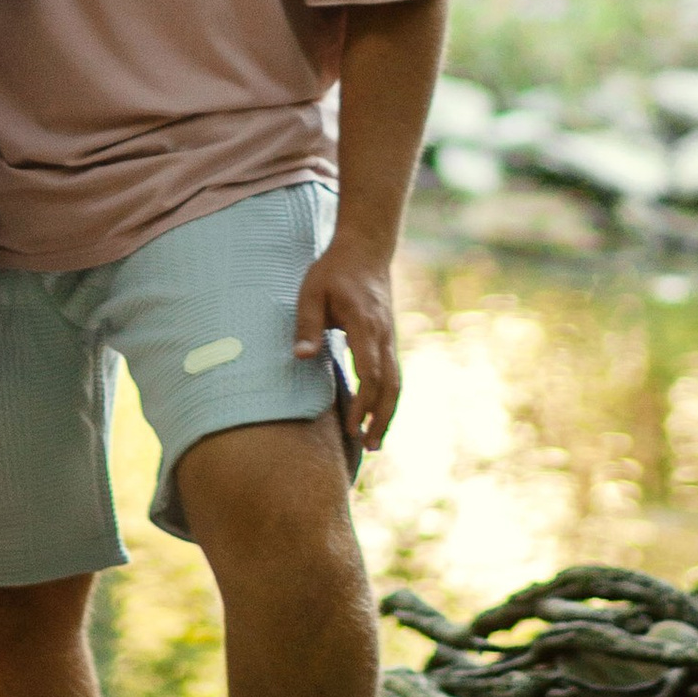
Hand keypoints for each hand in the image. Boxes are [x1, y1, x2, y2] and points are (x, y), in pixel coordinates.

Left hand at [293, 235, 402, 448]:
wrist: (366, 250)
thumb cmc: (333, 271)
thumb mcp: (311, 292)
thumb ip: (307, 325)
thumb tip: (301, 358)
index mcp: (363, 323)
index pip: (369, 371)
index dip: (363, 402)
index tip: (351, 427)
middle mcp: (383, 334)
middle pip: (389, 384)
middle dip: (380, 418)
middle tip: (367, 446)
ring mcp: (390, 338)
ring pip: (396, 383)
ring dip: (388, 414)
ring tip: (375, 443)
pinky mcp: (389, 340)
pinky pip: (393, 375)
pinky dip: (388, 400)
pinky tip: (377, 418)